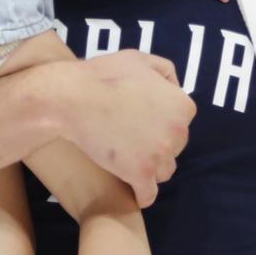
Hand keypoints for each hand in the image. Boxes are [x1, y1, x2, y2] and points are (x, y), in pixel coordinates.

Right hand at [54, 51, 196, 207]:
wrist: (72, 98)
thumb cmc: (102, 76)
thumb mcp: (140, 59)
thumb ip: (164, 71)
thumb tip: (175, 87)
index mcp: (183, 105)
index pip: (181, 123)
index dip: (160, 123)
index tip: (139, 122)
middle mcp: (179, 131)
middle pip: (174, 148)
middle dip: (156, 146)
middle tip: (128, 138)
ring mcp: (161, 155)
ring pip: (163, 172)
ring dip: (149, 169)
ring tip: (126, 160)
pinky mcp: (141, 174)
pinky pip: (148, 195)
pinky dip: (141, 194)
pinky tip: (131, 190)